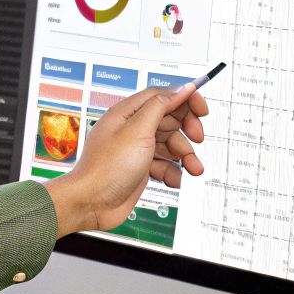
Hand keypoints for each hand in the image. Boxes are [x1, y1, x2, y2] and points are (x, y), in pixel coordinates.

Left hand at [45, 86, 209, 234]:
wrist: (91, 203)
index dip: (185, 99)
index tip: (202, 109)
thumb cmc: (106, 168)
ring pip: (170, 144)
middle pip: (170, 120)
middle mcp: (133, 128)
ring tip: (193, 168)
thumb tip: (181, 89)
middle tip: (197, 139)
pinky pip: (165, 164)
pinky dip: (174, 172)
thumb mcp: (137, 131)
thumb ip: (161, 106)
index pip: (163, 96)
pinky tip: (174, 180)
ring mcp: (137, 149)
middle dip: (187, 130)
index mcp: (128, 113)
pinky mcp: (140, 168)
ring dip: (185, 155)